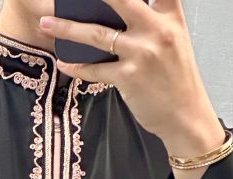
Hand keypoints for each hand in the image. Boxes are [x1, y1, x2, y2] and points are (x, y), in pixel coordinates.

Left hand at [39, 0, 225, 156]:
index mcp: (170, 17)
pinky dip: (77, 66)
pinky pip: (95, 69)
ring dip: (67, 28)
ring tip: (47, 24)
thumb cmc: (177, 79)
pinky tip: (64, 62)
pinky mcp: (128, 77)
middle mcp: (156, 30)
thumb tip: (118, 10)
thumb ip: (155, 18)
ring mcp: (141, 53)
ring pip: (97, 34)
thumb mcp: (175, 39)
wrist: (185, 115)